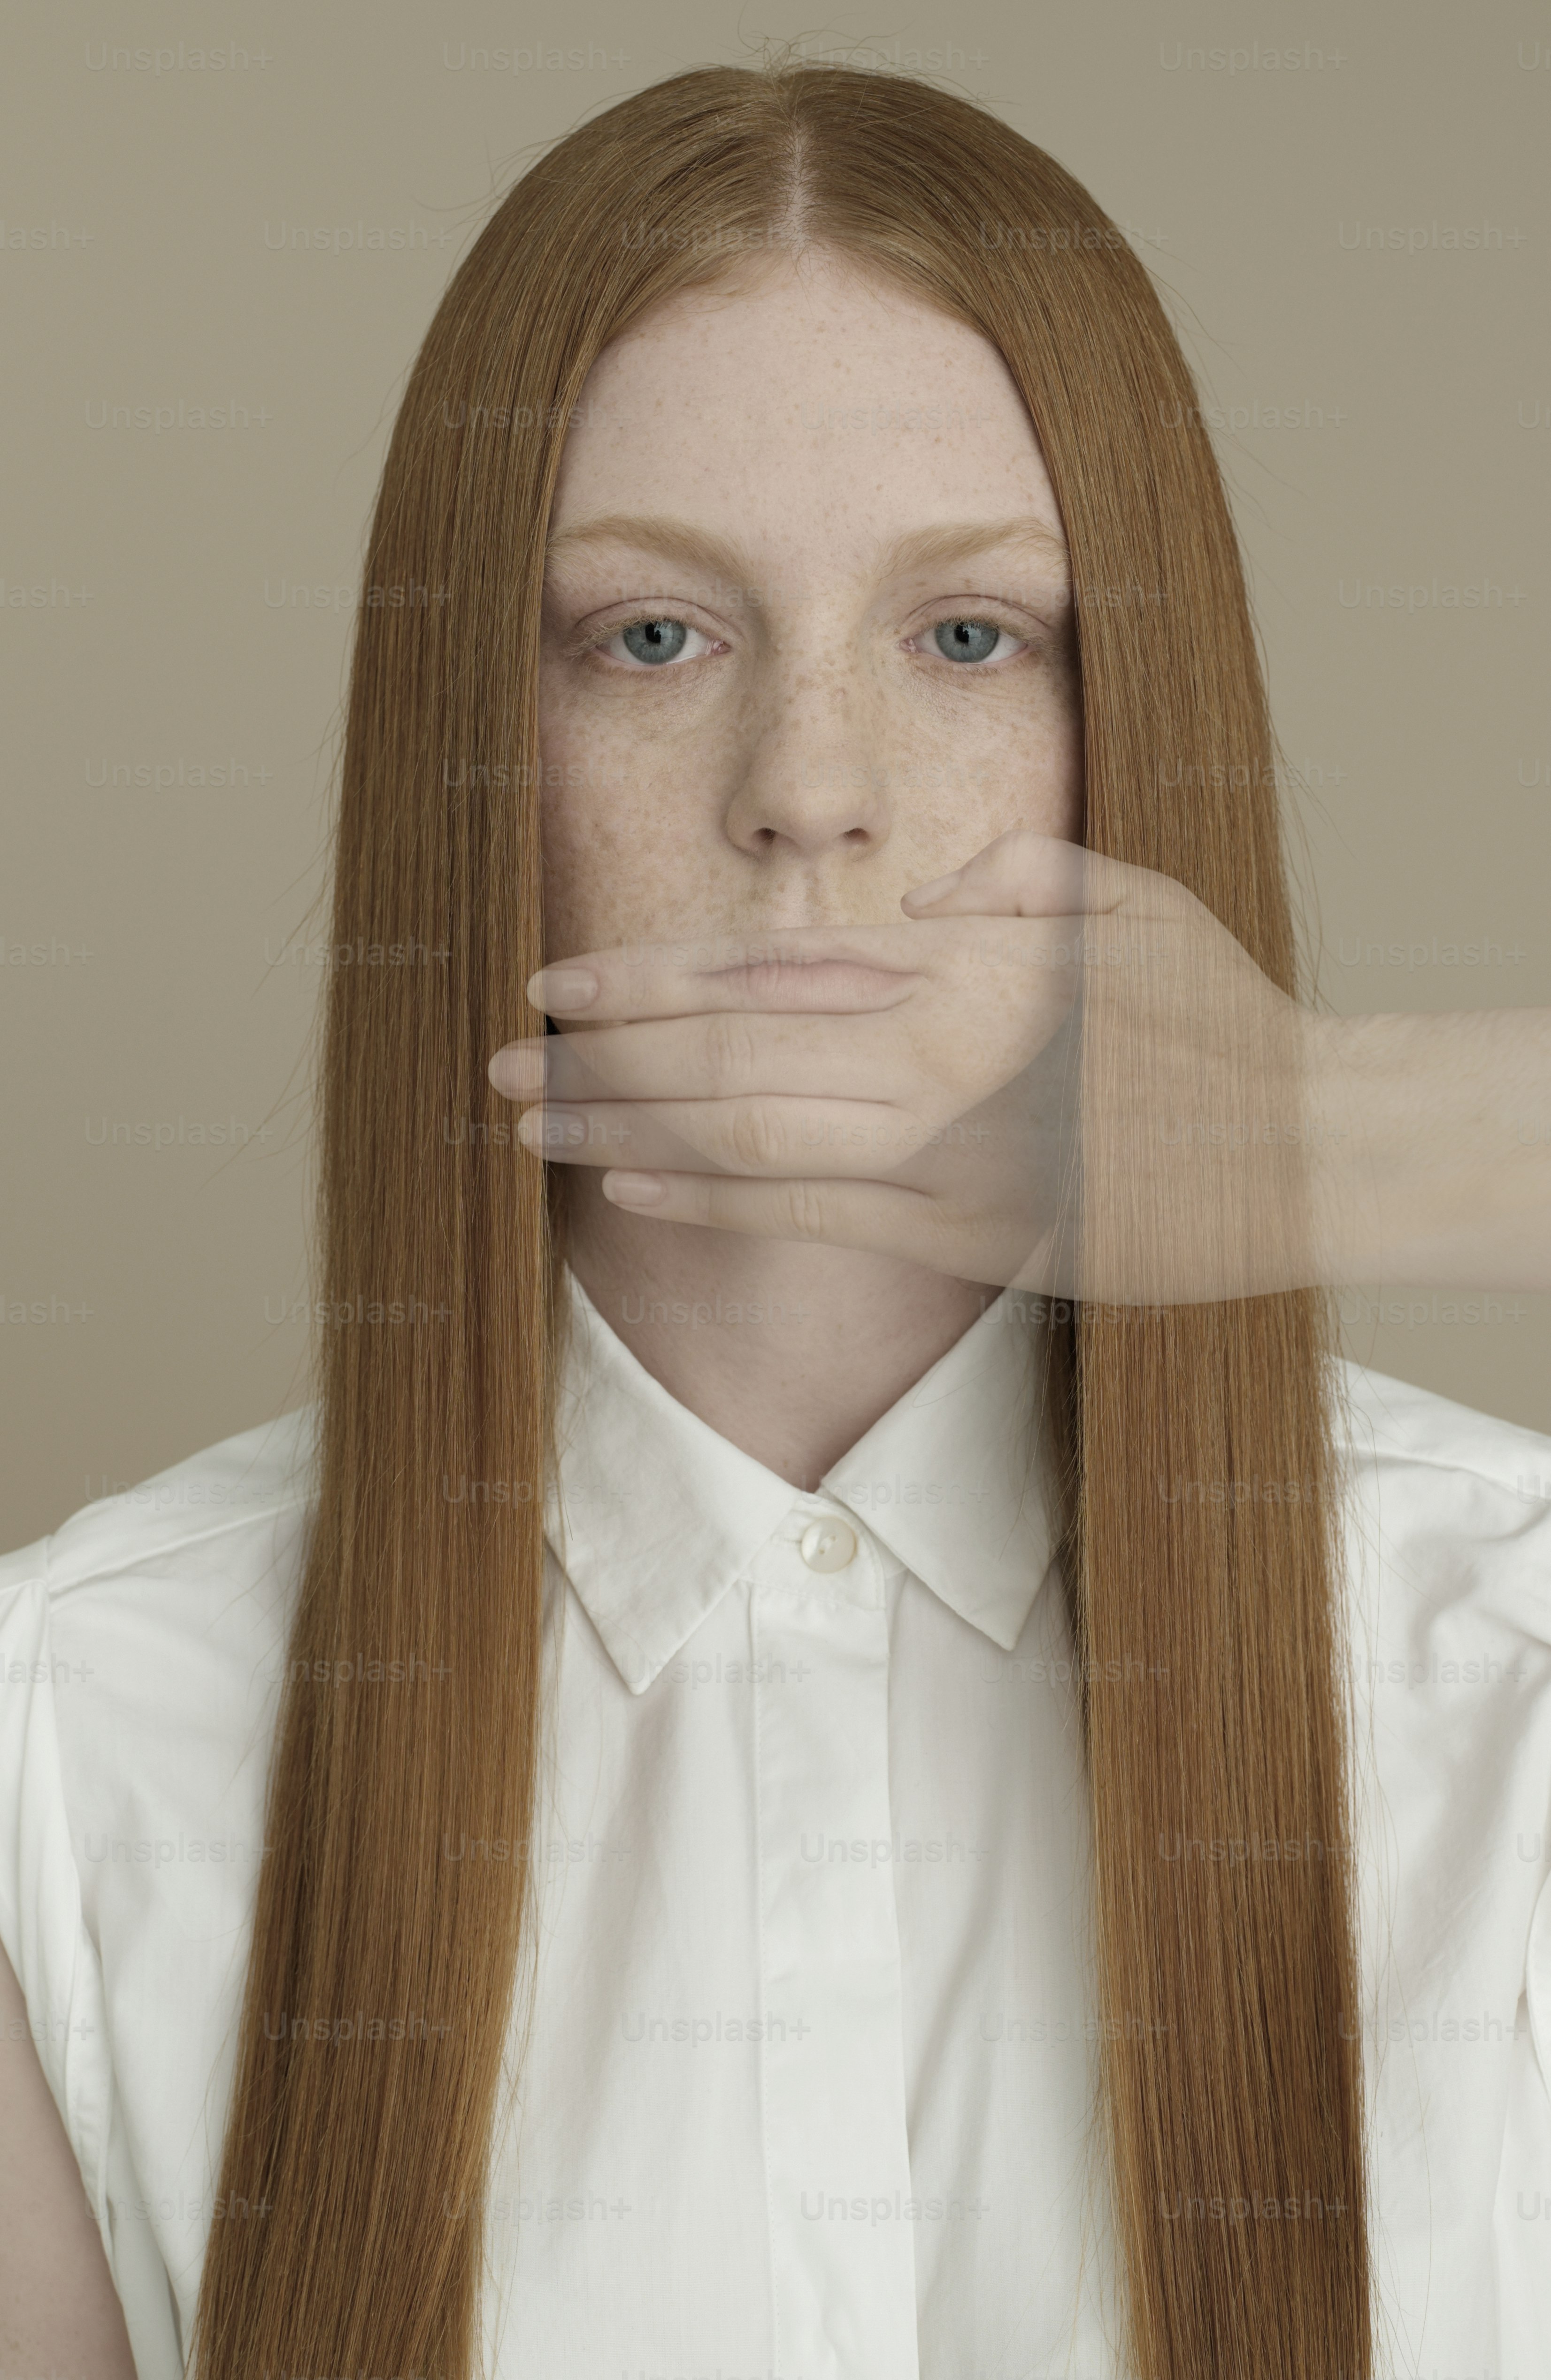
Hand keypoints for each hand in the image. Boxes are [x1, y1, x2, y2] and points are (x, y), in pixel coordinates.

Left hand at [489, 829, 1326, 1305]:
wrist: (1311, 1149)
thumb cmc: (1226, 1023)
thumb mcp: (1138, 905)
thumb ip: (1024, 882)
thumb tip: (925, 892)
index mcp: (963, 974)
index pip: (766, 969)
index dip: (647, 979)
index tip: (556, 983)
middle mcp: (934, 1061)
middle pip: (725, 1053)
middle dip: (599, 1060)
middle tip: (494, 1063)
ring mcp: (944, 1156)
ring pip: (746, 1135)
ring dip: (624, 1129)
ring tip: (526, 1126)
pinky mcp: (965, 1236)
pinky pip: (812, 1216)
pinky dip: (713, 1196)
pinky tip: (629, 1182)